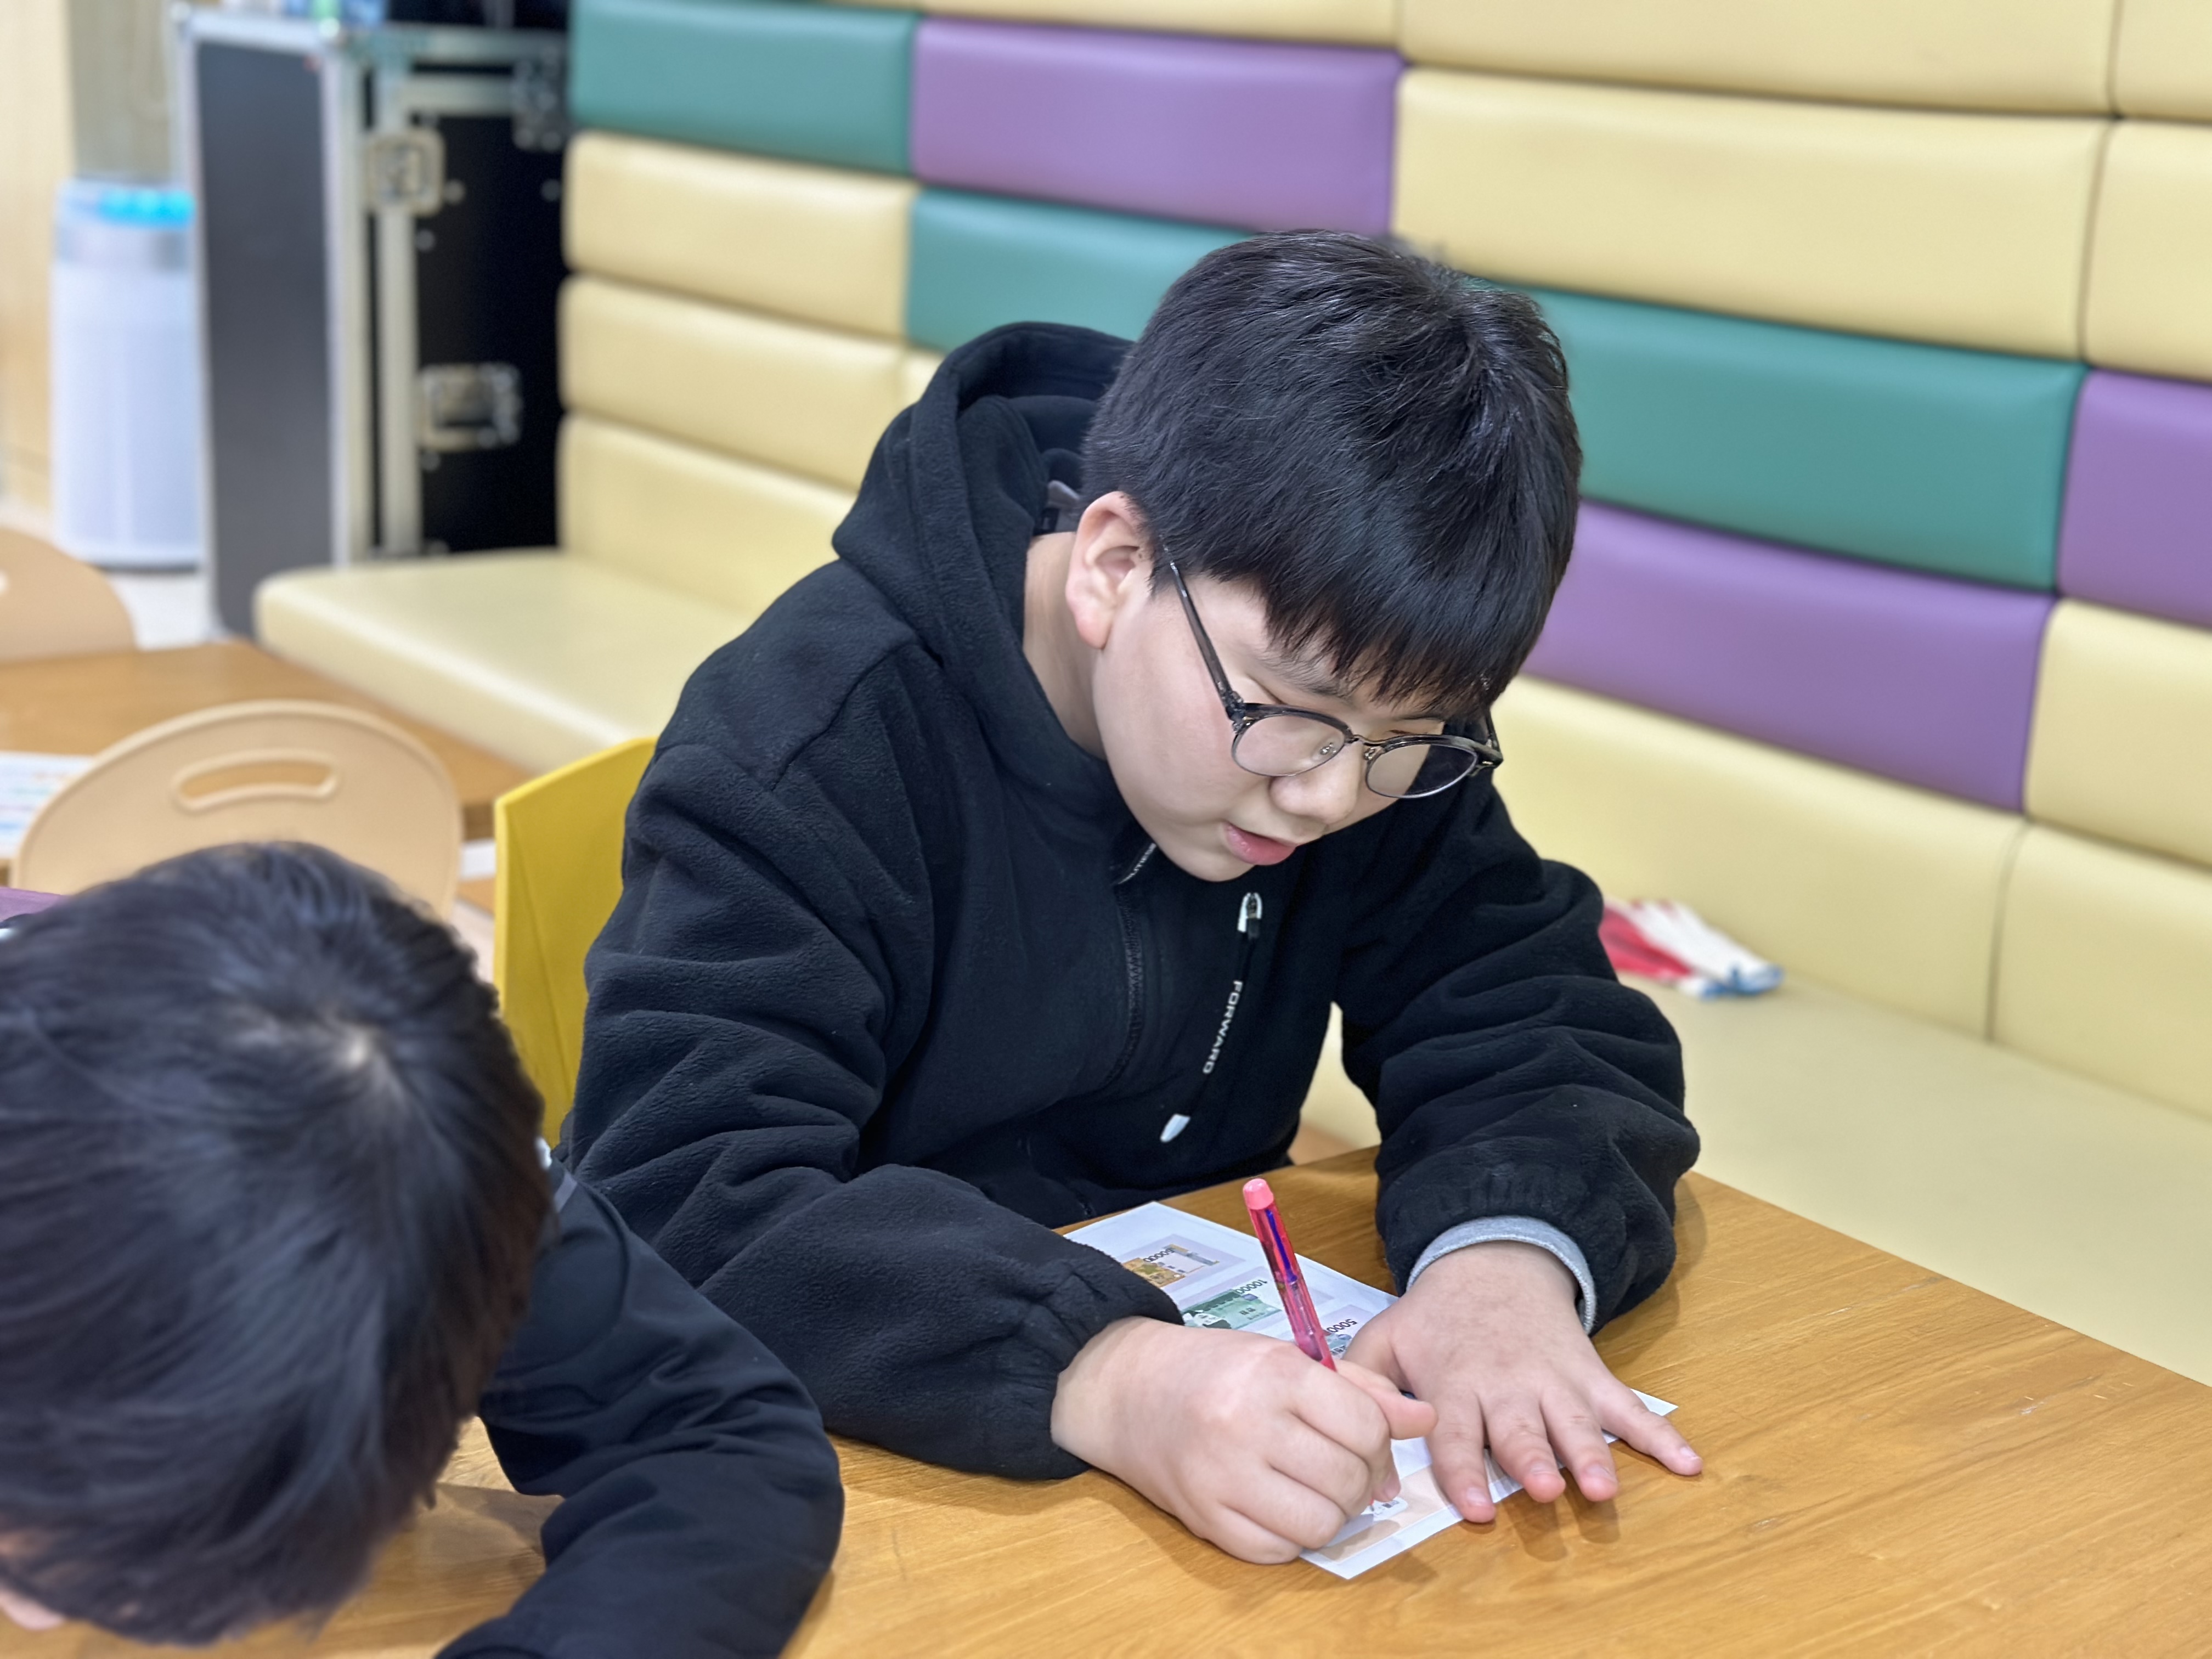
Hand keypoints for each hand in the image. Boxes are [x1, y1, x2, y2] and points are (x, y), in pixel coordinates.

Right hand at [1051, 1316, 1436, 1562]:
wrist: (1128, 1389)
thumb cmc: (1217, 1369)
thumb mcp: (1288, 1358)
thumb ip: (1362, 1389)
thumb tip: (1426, 1420)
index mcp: (1275, 1374)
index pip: (1364, 1425)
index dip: (1381, 1442)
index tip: (1369, 1444)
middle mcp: (1247, 1425)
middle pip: (1347, 1479)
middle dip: (1361, 1482)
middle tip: (1346, 1471)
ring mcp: (1221, 1477)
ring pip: (1319, 1525)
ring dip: (1332, 1514)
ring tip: (1315, 1491)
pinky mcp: (1204, 1519)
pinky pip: (1277, 1551)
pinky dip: (1291, 1538)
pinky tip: (1280, 1507)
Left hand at [1345, 1241, 1699, 1521]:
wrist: (1494, 1260)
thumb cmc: (1437, 1316)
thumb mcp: (1388, 1337)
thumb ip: (1363, 1381)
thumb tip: (1346, 1428)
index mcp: (1456, 1382)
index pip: (1456, 1435)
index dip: (1464, 1473)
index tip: (1474, 1509)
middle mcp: (1507, 1384)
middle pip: (1521, 1430)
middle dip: (1532, 1460)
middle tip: (1542, 1490)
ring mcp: (1555, 1379)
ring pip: (1576, 1422)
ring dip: (1591, 1455)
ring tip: (1604, 1489)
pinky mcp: (1590, 1374)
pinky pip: (1629, 1406)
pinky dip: (1663, 1435)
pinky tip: (1690, 1464)